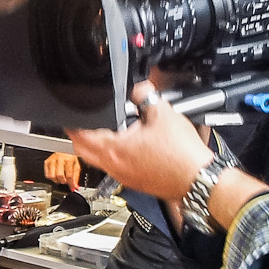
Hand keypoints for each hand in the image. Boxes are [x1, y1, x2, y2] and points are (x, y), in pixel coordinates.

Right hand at [42, 151, 81, 188]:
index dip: (71, 183)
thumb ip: (76, 177)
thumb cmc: (70, 156)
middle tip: (65, 181)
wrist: (64, 148)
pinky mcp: (47, 162)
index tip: (72, 187)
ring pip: (52, 176)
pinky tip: (55, 175)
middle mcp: (59, 160)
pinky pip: (47, 174)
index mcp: (68, 160)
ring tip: (60, 178)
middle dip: (63, 181)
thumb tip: (75, 186)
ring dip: (56, 180)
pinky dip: (51, 177)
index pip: (69, 175)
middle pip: (59, 176)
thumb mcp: (76, 165)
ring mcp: (52, 160)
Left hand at [66, 81, 213, 201]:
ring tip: (106, 129)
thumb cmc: (181, 155)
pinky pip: (114, 167)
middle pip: (83, 151)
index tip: (70, 115)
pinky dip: (113, 155)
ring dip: (96, 146)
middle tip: (83, 122)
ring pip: (99, 161)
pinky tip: (128, 144)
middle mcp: (114, 167)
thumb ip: (145, 95)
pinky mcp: (134, 181)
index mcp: (114, 150)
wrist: (198, 180)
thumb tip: (139, 87)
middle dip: (79, 136)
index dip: (73, 123)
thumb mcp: (162, 113)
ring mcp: (123, 177)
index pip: (80, 136)